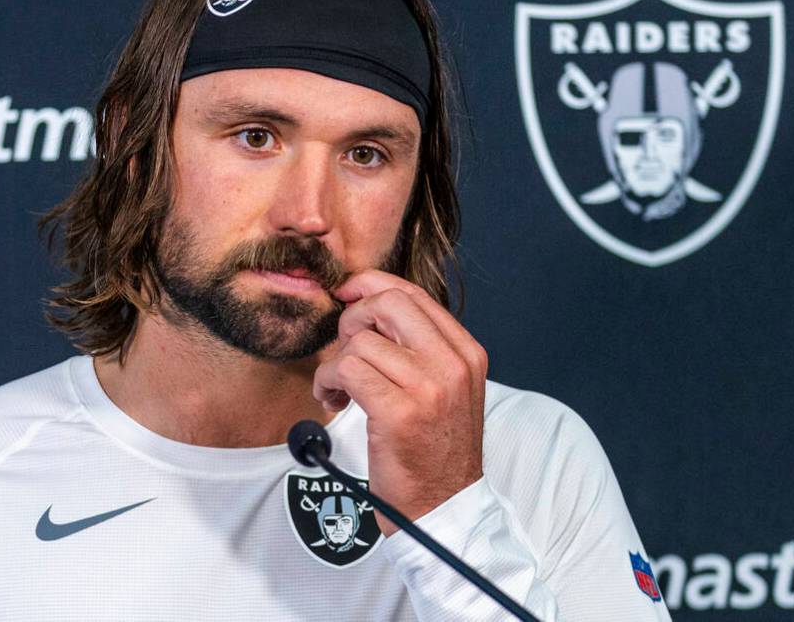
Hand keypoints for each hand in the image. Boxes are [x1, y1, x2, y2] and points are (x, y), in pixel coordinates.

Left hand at [312, 269, 486, 535]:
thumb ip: (418, 348)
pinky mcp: (398, 412)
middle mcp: (452, 364)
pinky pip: (346, 370)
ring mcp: (428, 387)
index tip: (347, 293)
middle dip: (352, 320)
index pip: (413, 294)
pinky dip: (327, 381)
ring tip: (338, 388)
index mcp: (466, 353)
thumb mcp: (445, 389)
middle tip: (345, 351)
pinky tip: (332, 400)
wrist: (443, 508)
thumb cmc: (434, 449)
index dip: (372, 285)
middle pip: (386, 304)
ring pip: (359, 341)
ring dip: (334, 362)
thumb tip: (368, 305)